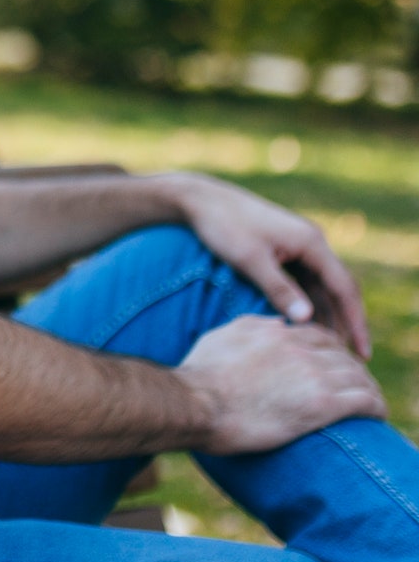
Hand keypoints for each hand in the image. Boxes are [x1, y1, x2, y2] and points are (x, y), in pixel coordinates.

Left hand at [159, 172, 369, 356]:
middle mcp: (311, 243)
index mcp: (311, 242)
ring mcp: (297, 246)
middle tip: (351, 361)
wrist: (199, 200)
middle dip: (346, 323)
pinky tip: (304, 328)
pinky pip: (303, 282)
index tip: (362, 353)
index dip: (356, 322)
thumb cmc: (224, 226)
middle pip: (337, 289)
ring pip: (320, 288)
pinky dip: (307, 304)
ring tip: (329, 352)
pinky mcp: (282, 251)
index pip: (344, 288)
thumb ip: (278, 289)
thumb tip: (307, 319)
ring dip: (326, 316)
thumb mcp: (250, 260)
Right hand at [177, 315, 387, 453]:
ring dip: (368, 388)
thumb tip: (275, 325)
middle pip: (342, 354)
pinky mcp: (322, 404)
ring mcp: (312, 375)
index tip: (333, 366)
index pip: (319, 335)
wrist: (197, 403)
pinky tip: (377, 415)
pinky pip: (364, 400)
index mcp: (275, 333)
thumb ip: (250, 328)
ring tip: (371, 402)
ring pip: (358, 376)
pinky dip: (376, 407)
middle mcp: (299, 348)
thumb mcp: (221, 338)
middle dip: (353, 369)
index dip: (331, 351)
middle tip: (356, 386)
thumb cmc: (201, 375)